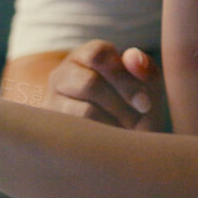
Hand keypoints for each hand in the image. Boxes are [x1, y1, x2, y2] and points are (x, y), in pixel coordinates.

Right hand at [42, 40, 164, 130]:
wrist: (117, 142)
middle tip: (138, 121)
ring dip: (112, 124)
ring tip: (127, 133)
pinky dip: (101, 139)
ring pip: (84, 111)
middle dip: (120, 105)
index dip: (124, 78)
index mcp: (86, 56)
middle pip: (90, 83)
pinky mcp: (51, 127)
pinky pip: (78, 135)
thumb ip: (145, 68)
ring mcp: (52, 100)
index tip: (145, 104)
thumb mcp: (146, 86)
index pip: (98, 54)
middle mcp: (64, 74)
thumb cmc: (133, 107)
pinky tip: (111, 141)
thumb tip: (133, 56)